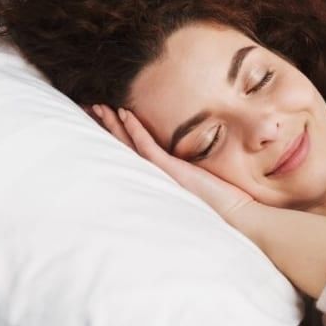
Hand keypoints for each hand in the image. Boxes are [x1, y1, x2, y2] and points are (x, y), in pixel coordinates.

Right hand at [86, 104, 254, 221]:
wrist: (237, 217)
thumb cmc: (224, 204)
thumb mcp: (202, 184)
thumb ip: (190, 174)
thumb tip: (193, 166)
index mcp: (160, 178)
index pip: (132, 154)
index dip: (116, 137)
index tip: (102, 121)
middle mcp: (156, 176)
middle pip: (122, 148)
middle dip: (104, 128)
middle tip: (87, 109)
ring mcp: (161, 173)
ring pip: (128, 144)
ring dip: (113, 124)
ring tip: (98, 107)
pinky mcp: (170, 170)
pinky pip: (146, 144)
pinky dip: (134, 128)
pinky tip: (124, 114)